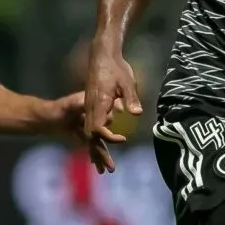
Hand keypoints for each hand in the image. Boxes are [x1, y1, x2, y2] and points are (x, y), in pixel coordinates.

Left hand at [49, 92, 126, 173]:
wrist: (41, 117)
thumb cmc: (54, 109)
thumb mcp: (67, 105)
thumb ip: (80, 105)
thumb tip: (96, 110)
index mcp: (92, 108)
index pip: (104, 123)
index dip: (110, 134)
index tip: (121, 141)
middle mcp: (92, 118)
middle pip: (102, 137)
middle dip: (106, 152)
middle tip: (112, 167)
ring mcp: (87, 127)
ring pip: (97, 144)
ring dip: (102, 156)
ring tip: (107, 171)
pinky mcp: (82, 134)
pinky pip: (90, 146)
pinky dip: (94, 155)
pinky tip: (98, 167)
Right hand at [83, 43, 142, 172]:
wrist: (102, 54)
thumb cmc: (115, 67)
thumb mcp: (126, 81)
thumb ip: (130, 98)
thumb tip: (137, 114)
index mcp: (98, 102)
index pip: (97, 127)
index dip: (107, 137)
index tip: (123, 140)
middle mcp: (90, 107)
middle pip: (90, 135)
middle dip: (98, 153)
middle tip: (108, 170)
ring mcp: (89, 107)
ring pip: (88, 133)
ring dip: (95, 150)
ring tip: (102, 168)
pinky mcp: (91, 106)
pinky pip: (89, 127)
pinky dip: (95, 140)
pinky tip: (99, 148)